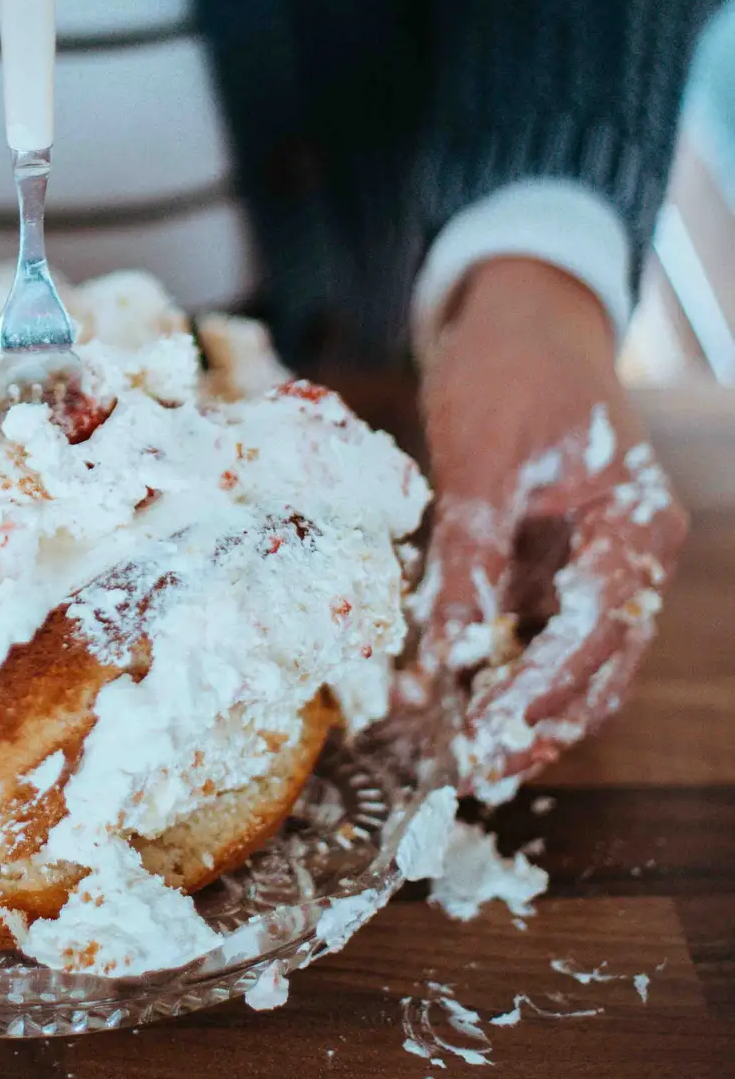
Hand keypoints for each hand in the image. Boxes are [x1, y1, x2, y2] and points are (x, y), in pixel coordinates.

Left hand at [418, 257, 685, 801]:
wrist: (520, 309)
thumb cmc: (509, 367)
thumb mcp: (481, 458)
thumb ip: (470, 556)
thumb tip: (444, 656)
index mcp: (634, 526)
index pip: (596, 634)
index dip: (540, 695)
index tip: (484, 740)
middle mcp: (630, 554)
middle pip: (597, 667)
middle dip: (535, 722)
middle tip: (468, 768)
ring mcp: (597, 561)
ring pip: (571, 661)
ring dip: (519, 706)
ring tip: (454, 749)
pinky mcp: (557, 560)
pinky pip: (535, 628)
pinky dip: (497, 662)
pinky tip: (444, 691)